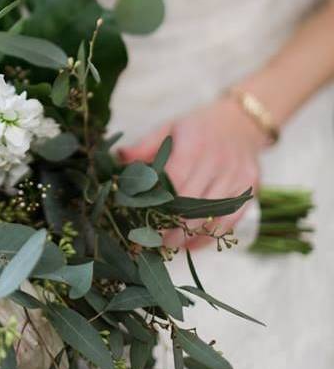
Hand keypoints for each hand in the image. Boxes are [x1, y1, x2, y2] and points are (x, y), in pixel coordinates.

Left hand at [119, 97, 266, 248]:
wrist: (241, 122)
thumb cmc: (197, 128)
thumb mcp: (168, 129)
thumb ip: (144, 146)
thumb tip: (119, 159)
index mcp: (194, 145)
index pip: (174, 183)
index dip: (157, 206)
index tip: (142, 222)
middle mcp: (218, 161)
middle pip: (192, 204)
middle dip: (170, 227)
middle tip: (151, 241)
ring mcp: (237, 176)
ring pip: (211, 217)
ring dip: (188, 236)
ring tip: (169, 246)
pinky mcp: (250, 188)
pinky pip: (230, 220)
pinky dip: (209, 236)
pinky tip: (192, 244)